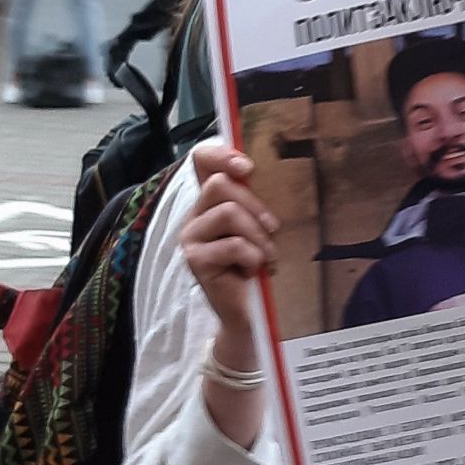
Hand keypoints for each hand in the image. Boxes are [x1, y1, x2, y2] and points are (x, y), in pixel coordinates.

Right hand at [184, 140, 280, 336]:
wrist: (248, 310)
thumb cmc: (257, 265)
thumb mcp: (259, 227)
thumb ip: (254, 201)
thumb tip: (264, 173)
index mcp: (210, 202)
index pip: (201, 161)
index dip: (220, 154)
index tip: (247, 167)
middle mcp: (195, 215)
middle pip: (219, 185)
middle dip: (254, 205)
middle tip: (273, 229)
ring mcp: (190, 236)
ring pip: (227, 212)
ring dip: (257, 235)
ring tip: (266, 256)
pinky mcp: (194, 259)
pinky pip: (232, 244)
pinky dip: (252, 257)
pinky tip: (252, 270)